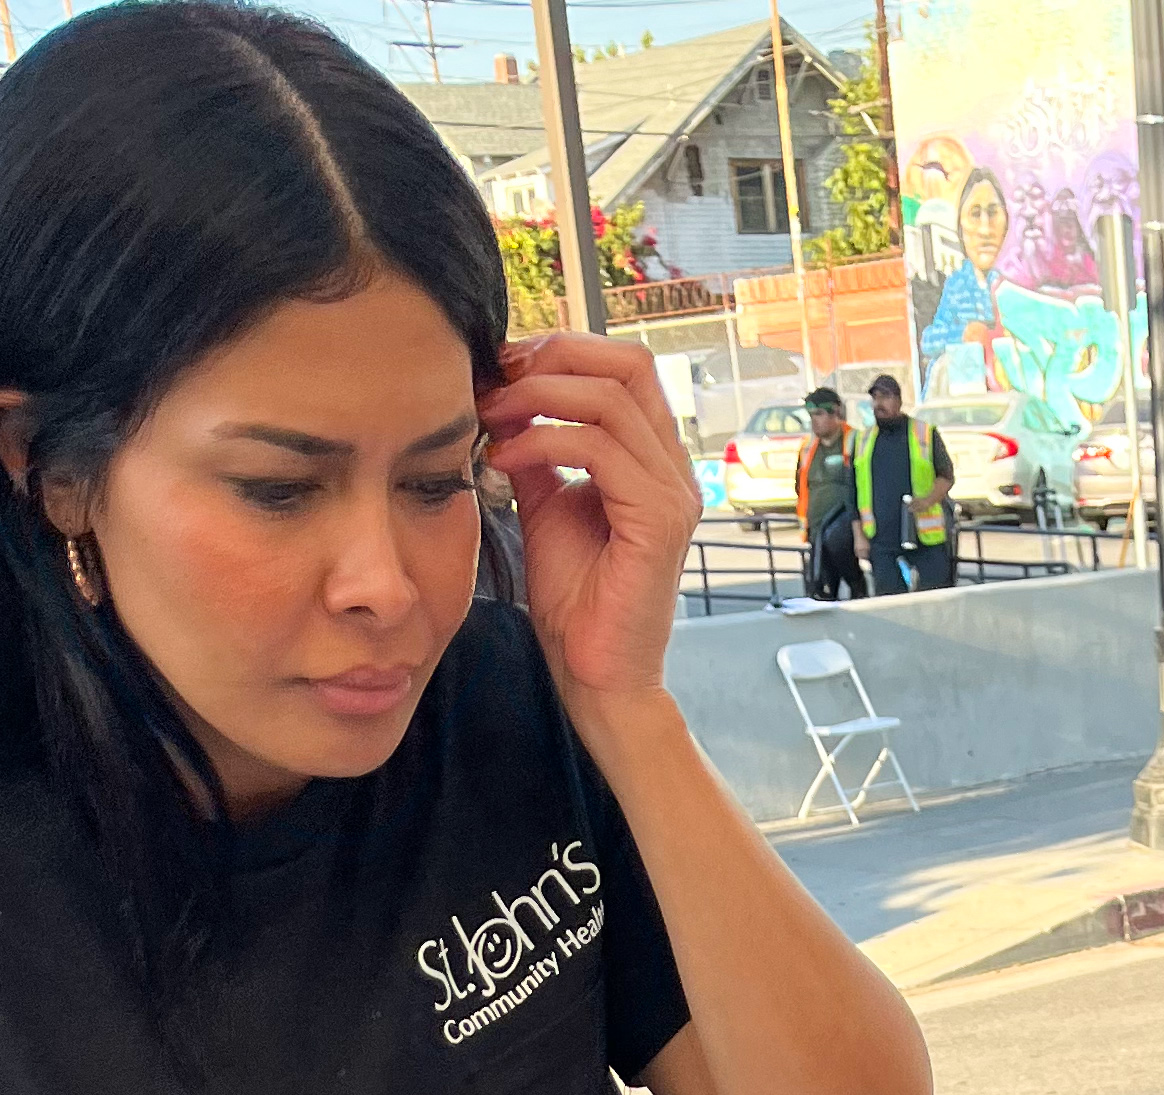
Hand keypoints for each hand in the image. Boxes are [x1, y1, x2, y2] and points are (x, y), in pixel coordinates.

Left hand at [476, 334, 697, 711]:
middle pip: (628, 362)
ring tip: (490, 416)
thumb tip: (507, 399)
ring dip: (537, 395)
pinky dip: (542, 440)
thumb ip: (538, 451)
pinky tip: (503, 458)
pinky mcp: (658, 520)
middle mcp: (673, 468)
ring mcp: (672, 492)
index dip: (561, 351)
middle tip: (496, 376)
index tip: (501, 367)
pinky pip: (598, 448)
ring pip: (610, 396)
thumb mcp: (546, 505)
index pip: (622, 367)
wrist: (596, 675)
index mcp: (654, 459)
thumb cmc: (576, 604)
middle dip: (554, 356)